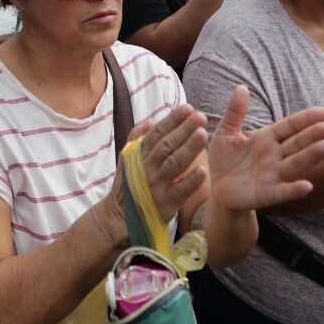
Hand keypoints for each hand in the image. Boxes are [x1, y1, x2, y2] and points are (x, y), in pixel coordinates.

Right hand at [103, 105, 209, 233]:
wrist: (120, 216)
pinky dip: (190, 181)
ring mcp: (157, 185)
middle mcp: (149, 167)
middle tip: (201, 116)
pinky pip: (179, 191)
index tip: (188, 108)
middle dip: (184, 129)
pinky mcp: (166, 203)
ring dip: (189, 149)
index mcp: (141, 154)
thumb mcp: (128, 159)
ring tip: (203, 134)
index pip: (158, 132)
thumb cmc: (129, 183)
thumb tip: (150, 120)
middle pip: (168, 145)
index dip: (172, 119)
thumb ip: (137, 139)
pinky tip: (203, 170)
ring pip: (174, 164)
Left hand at [208, 85, 323, 210]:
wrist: (216, 187)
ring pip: (296, 164)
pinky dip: (294, 189)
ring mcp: (273, 175)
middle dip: (316, 134)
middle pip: (299, 143)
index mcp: (267, 138)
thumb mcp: (226, 132)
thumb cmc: (225, 158)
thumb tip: (242, 87)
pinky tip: (306, 185)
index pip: (292, 126)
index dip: (309, 118)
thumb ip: (235, 112)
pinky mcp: (267, 194)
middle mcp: (275, 155)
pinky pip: (283, 191)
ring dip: (312, 156)